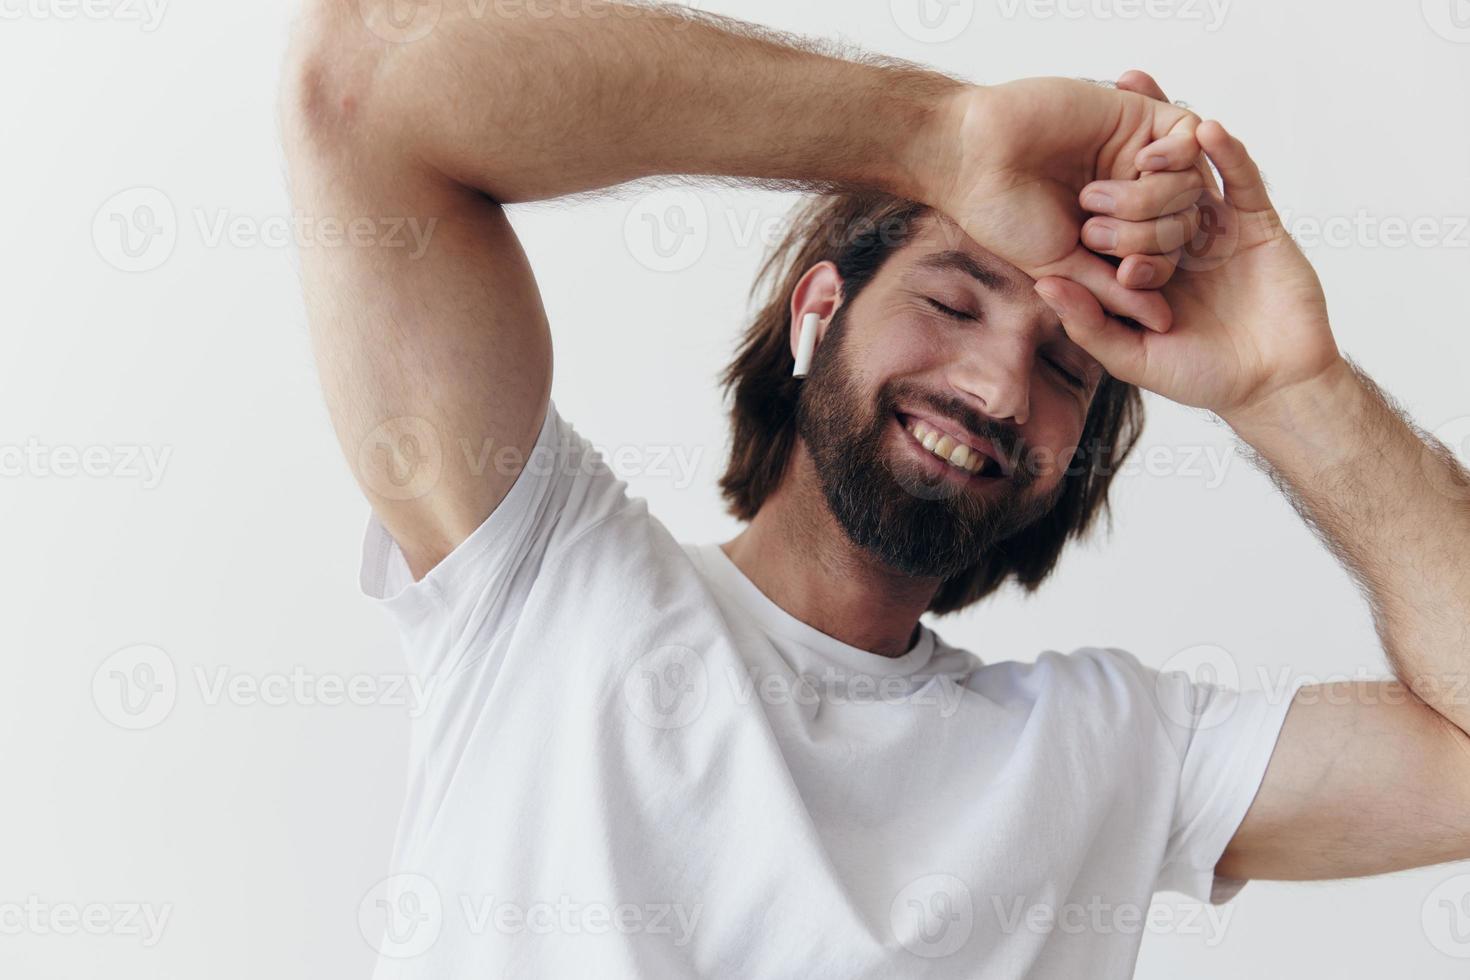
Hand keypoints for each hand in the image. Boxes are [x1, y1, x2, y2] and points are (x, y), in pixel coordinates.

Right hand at [935, 77, 1208, 330]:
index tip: (1122, 272)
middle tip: (1093, 232)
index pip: (1167, 257)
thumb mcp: (1062, 268)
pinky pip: (1190, 135)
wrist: (975, 157)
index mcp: (1115, 230)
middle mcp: (1131, 191)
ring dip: (1150, 200)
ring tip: (1094, 197)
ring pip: (1191, 184)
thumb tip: (1163, 322)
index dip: (1156, 269)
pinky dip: (1176, 156)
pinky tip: (1141, 161)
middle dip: (1148, 236)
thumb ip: (1113, 293)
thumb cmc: (1005, 216)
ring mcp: (1136, 152)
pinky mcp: (1138, 115)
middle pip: (1186, 222)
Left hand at [1032, 70, 1343, 420]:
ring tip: (1146, 99)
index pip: (1111, 218)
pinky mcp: (1258, 225)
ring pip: (1191, 174)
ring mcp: (1218, 229)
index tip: (1053, 153)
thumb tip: (1044, 284)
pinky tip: (1207, 129)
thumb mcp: (1131, 356)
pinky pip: (1242, 182)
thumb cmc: (1200, 376)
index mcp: (1143, 263)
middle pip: (1148, 183)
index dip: (1088, 187)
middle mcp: (1177, 239)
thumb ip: (1088, 322)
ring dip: (1171, 138)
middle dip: (1124, 147)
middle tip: (1097, 106)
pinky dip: (1228, 155)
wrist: (1272, 386)